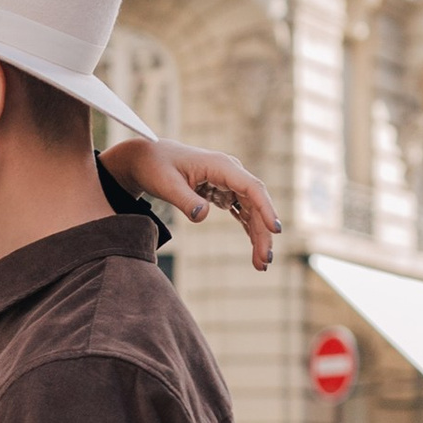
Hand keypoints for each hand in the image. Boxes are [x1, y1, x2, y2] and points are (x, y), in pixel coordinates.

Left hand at [101, 137, 278, 271]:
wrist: (147, 158)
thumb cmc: (156, 167)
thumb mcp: (166, 184)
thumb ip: (185, 200)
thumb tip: (203, 216)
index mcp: (220, 165)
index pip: (251, 187)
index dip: (265, 208)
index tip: (274, 230)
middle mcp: (230, 172)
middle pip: (255, 203)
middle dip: (263, 232)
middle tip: (265, 261)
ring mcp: (229, 182)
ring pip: (252, 210)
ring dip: (258, 236)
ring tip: (262, 264)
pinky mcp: (223, 192)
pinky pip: (243, 213)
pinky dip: (249, 231)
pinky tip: (255, 251)